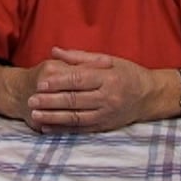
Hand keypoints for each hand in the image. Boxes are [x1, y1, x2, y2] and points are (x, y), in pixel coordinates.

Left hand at [25, 46, 156, 132]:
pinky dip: (62, 130)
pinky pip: (80, 129)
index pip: (79, 80)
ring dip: (53, 118)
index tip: (40, 83)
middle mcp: (108, 97)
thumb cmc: (126, 73)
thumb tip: (54, 50)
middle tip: (31, 100)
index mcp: (108, 78)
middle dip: (50, 101)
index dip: (58, 82)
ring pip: (75, 117)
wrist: (149, 96)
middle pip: (75, 100)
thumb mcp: (108, 59)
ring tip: (34, 116)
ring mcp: (106, 114)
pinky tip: (47, 128)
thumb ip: (79, 57)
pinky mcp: (104, 127)